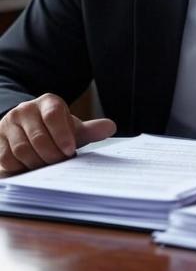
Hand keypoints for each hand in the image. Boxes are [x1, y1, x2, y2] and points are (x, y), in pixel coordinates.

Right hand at [0, 93, 116, 172]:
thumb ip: (91, 130)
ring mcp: (8, 124)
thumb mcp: (73, 129)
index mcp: (48, 102)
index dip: (62, 135)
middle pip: (38, 137)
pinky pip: (7, 159)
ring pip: (22, 150)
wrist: (28, 129)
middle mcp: (25, 110)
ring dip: (38, 163)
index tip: (70, 151)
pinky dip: (21, 168)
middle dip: (52, 155)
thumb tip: (111, 127)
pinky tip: (31, 168)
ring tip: (48, 167)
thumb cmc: (55, 131)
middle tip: (61, 164)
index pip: (53, 116)